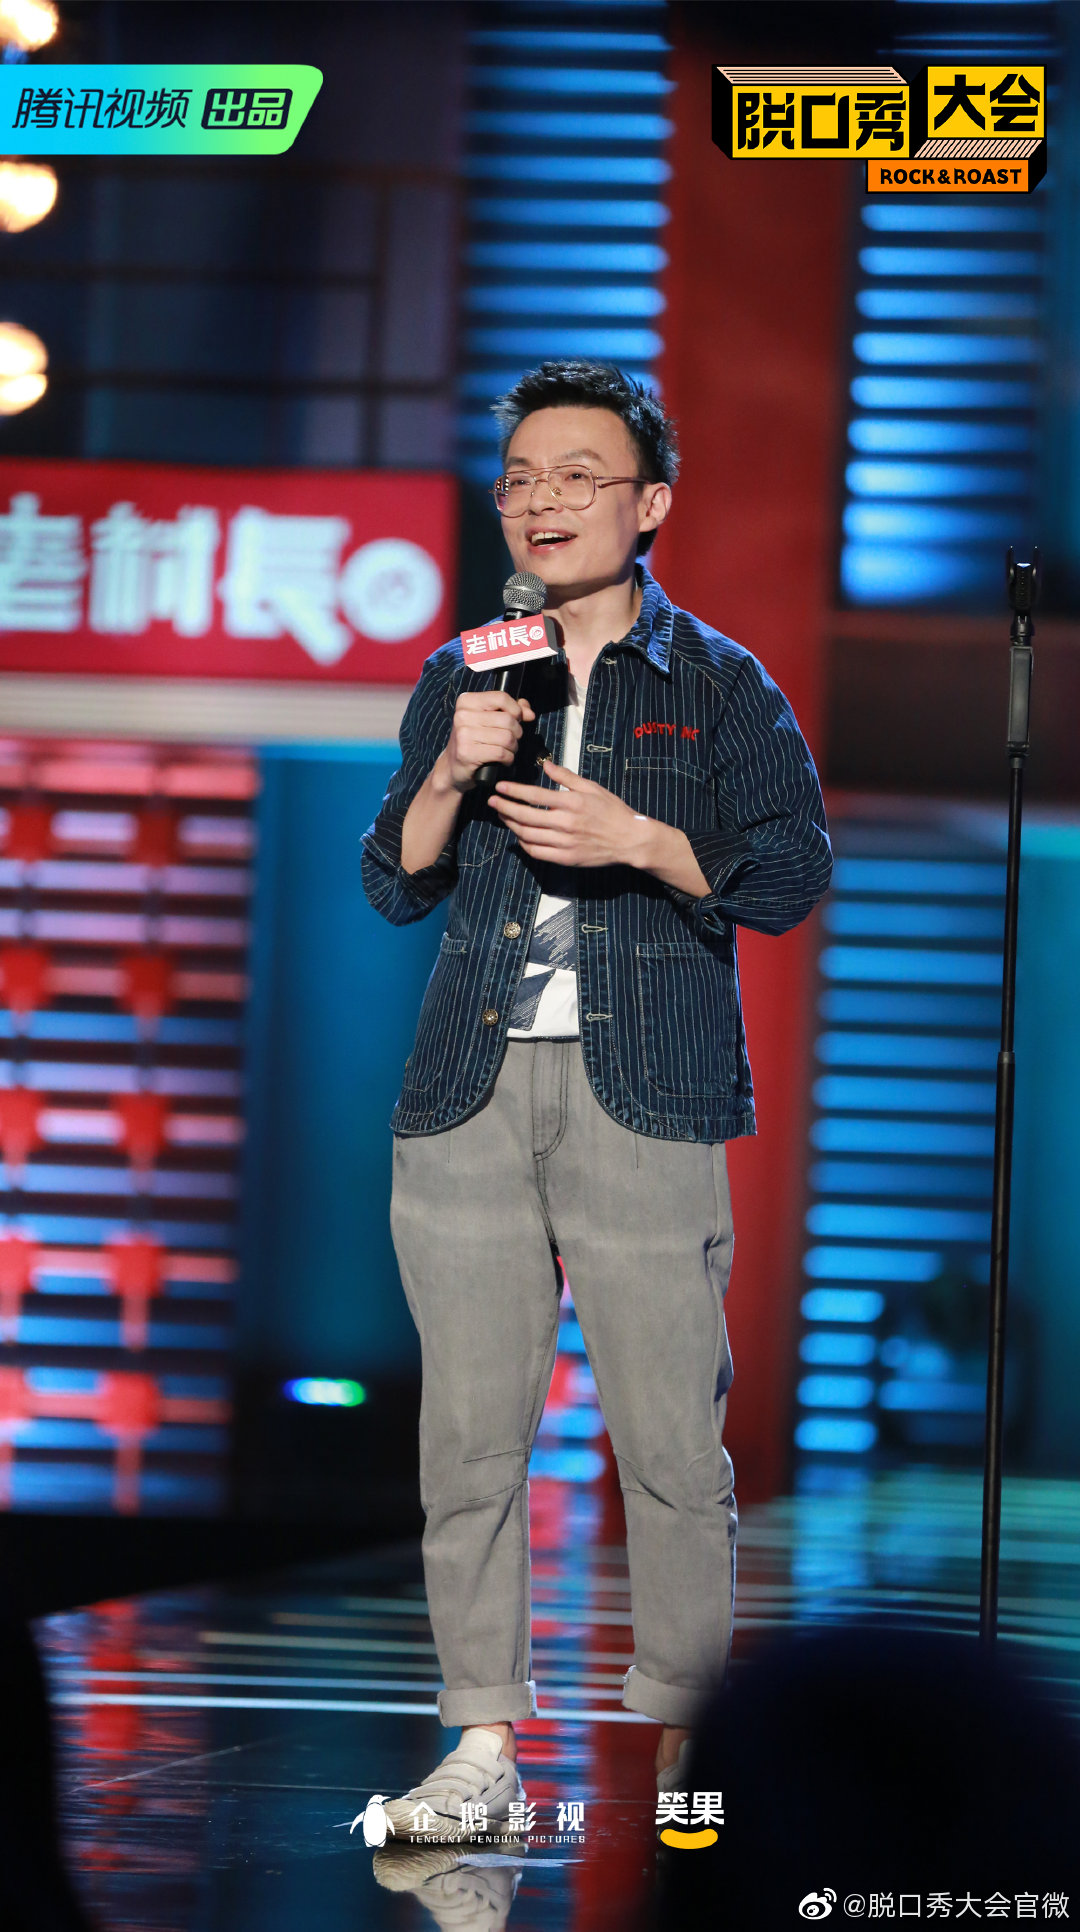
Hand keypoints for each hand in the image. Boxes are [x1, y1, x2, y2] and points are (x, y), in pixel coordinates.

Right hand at [442, 690, 535, 792]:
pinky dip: (508, 758)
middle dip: (517, 732)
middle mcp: (462, 715)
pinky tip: (503, 760)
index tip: (517, 719)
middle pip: (507, 719)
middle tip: (511, 739)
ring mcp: (463, 734)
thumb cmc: (474, 741)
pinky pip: (501, 753)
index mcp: (466, 702)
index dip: (516, 710)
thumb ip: (511, 711)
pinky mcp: (467, 753)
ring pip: (507, 737)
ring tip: (507, 750)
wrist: (454, 767)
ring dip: (513, 747)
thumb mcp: (489, 720)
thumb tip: (529, 712)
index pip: (501, 698)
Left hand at [490, 759, 651, 867]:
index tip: (499, 788)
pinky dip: (524, 844)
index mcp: (571, 802)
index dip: (513, 791)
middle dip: (505, 808)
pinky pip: (537, 852)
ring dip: (511, 825)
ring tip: (504, 817)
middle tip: (493, 802)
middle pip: (525, 816)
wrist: (630, 839)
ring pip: (528, 835)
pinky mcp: (566, 859)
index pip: (534, 795)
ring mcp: (565, 843)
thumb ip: (567, 777)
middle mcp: (565, 823)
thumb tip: (547, 765)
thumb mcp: (592, 788)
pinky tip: (520, 836)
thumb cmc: (613, 811)